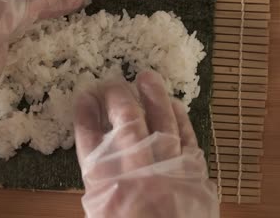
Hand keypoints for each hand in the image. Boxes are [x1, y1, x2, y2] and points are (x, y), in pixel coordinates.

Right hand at [73, 70, 218, 217]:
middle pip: (124, 121)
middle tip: (110, 82)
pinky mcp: (196, 175)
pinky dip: (181, 118)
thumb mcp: (101, 212)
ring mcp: (169, 171)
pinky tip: (173, 103)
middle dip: (115, 95)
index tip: (84, 96)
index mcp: (105, 186)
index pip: (89, 138)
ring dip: (153, 95)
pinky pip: (189, 138)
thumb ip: (99, 181)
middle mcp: (136, 173)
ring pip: (160, 121)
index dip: (85, 113)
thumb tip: (99, 144)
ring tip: (146, 76)